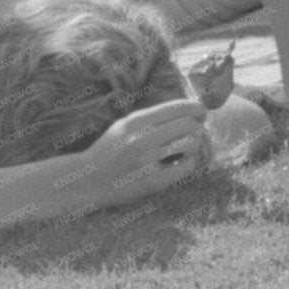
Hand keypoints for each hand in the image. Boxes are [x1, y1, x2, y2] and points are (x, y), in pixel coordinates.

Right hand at [76, 99, 210, 201]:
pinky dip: (188, 164)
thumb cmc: (109, 151)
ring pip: (191, 143)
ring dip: (193, 146)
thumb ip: (151, 118)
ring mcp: (148, 160)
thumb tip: (186, 110)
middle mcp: (142, 138)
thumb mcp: (124, 125)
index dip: (197, 109)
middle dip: (196, 128)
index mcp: (136, 121)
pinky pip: (187, 166)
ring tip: (184, 150)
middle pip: (190, 124)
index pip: (178, 107)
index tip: (201, 114)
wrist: (87, 181)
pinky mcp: (154, 181)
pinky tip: (178, 165)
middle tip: (192, 134)